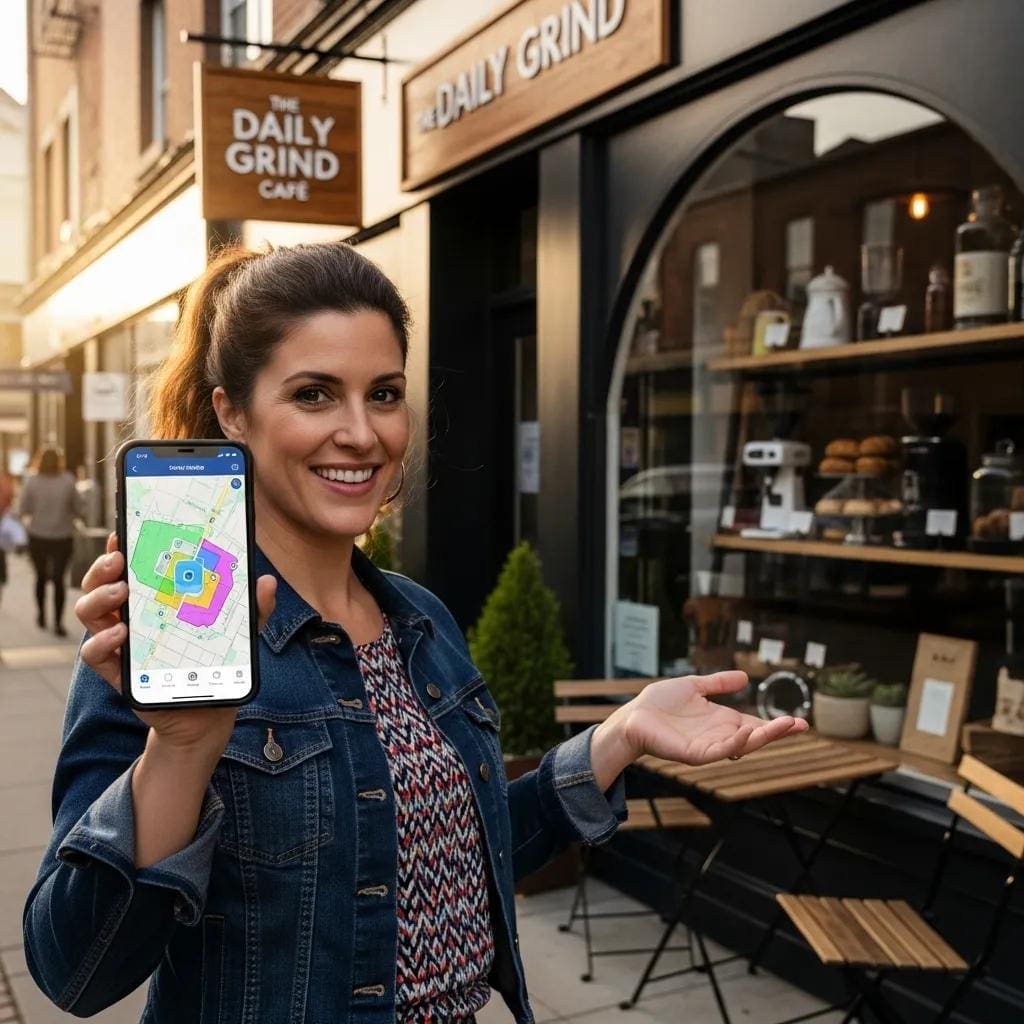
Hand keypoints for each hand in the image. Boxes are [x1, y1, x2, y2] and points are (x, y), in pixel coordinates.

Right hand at [75, 532, 276, 755]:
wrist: (209, 713)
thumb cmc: (216, 663)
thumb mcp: (239, 632)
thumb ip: (253, 608)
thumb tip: (267, 582)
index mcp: (152, 600)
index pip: (128, 568)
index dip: (120, 548)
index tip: (125, 532)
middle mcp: (129, 617)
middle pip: (98, 584)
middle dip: (102, 567)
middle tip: (119, 560)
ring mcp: (121, 644)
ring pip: (89, 613)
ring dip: (99, 598)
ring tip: (121, 592)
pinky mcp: (119, 673)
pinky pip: (94, 654)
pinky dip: (102, 641)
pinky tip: (122, 633)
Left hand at [590, 671, 807, 788]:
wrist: (632, 716)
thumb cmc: (660, 704)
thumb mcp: (694, 686)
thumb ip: (718, 684)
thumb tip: (745, 677)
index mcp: (721, 721)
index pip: (755, 725)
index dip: (776, 724)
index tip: (800, 722)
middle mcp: (719, 736)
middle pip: (755, 737)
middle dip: (778, 732)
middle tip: (801, 724)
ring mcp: (708, 747)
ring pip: (741, 745)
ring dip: (763, 737)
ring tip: (783, 725)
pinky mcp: (693, 754)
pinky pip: (717, 752)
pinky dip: (733, 744)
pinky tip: (745, 733)